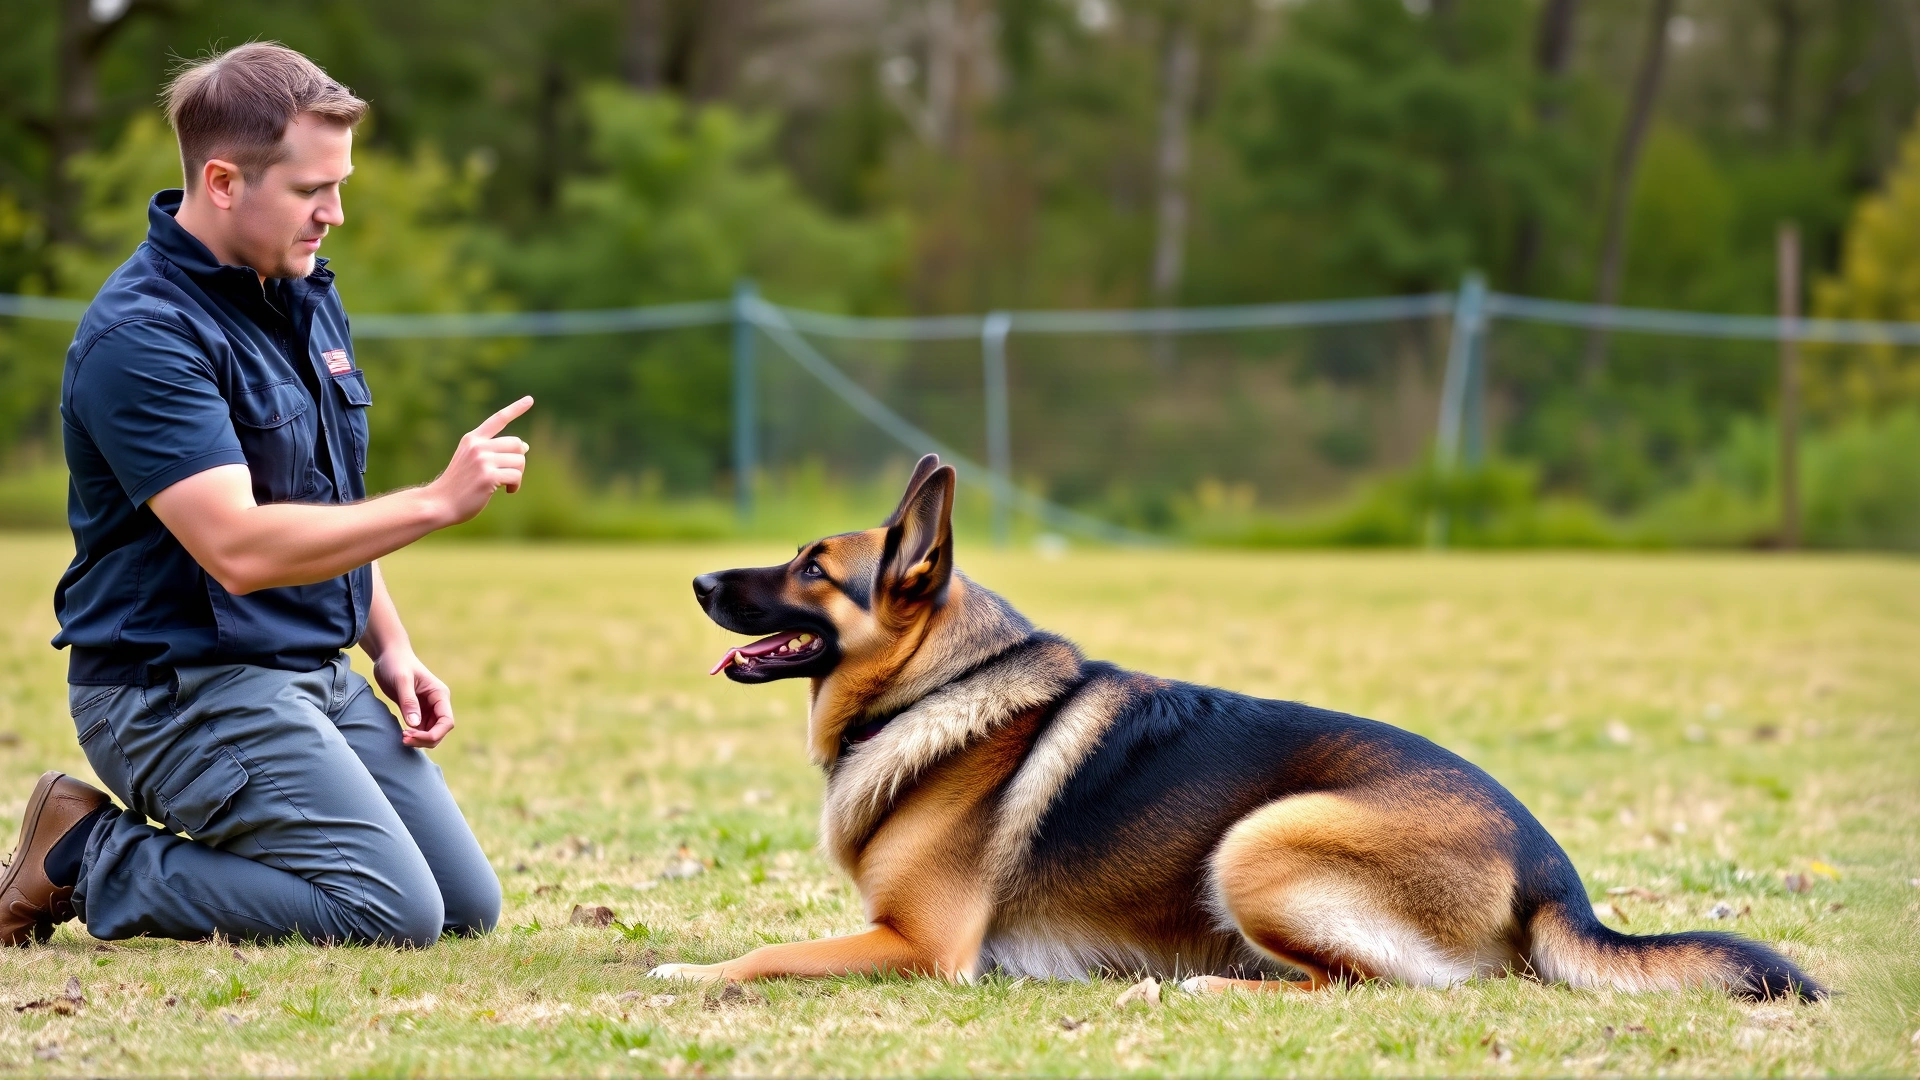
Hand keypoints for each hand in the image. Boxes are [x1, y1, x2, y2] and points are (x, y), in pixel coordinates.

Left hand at [372, 647, 455, 748]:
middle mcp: (437, 703)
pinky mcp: (417, 711)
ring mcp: (428, 708)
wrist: (388, 655)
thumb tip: (415, 725)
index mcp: (440, 695)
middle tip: (403, 739)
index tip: (412, 735)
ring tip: (401, 736)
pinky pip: (420, 729)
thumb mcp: (402, 680)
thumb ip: (409, 702)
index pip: (447, 722)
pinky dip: (413, 735)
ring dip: (419, 739)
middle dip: (425, 739)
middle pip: (440, 731)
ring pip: (430, 732)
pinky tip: (401, 733)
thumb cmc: (396, 663)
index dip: (433, 734)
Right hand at [429, 396, 532, 524]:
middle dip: (518, 461)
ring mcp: (482, 460)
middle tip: (509, 475)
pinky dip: (515, 485)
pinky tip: (507, 491)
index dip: (515, 409)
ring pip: (520, 461)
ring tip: (505, 485)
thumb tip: (525, 446)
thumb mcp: (472, 461)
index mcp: (472, 439)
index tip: (530, 399)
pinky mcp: (488, 476)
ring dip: (517, 475)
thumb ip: (494, 451)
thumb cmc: (459, 485)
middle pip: (517, 444)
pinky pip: (516, 476)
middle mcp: (478, 446)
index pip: (498, 419)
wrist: (440, 503)